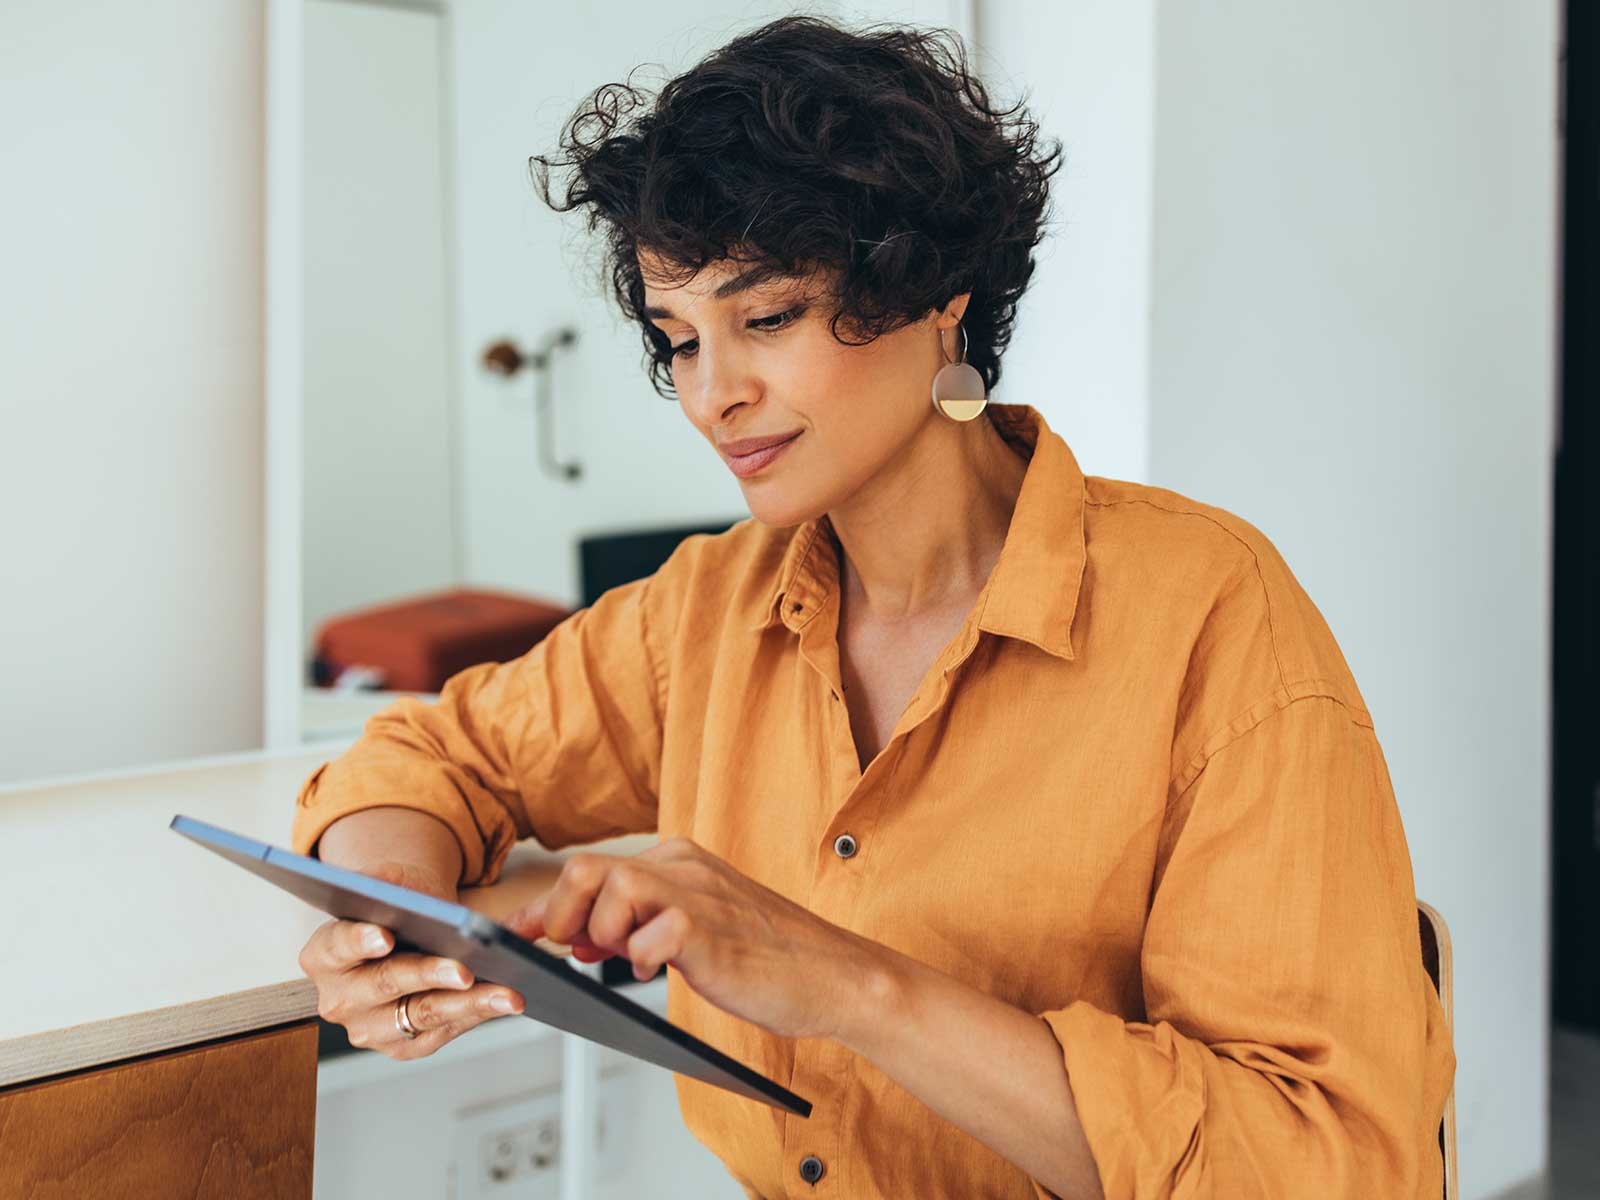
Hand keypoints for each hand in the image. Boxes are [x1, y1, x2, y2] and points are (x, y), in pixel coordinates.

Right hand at [295, 860, 525, 1059]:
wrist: (410, 932)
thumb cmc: (398, 904)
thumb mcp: (389, 882)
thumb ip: (383, 882)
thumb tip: (397, 892)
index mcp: (323, 954)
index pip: (340, 945)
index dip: (361, 940)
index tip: (385, 936)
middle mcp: (338, 999)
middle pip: (386, 983)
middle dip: (429, 975)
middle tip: (465, 970)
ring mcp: (368, 1028)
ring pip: (421, 1014)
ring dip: (467, 1004)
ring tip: (506, 993)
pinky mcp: (401, 1047)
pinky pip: (442, 1032)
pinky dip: (475, 1015)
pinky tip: (502, 1001)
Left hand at [501, 837, 883, 1040]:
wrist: (830, 975)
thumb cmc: (763, 958)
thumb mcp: (687, 932)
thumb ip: (635, 924)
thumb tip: (572, 937)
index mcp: (678, 860)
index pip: (589, 868)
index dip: (544, 906)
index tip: (517, 935)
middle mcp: (683, 866)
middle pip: (585, 869)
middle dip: (564, 915)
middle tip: (578, 953)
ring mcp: (698, 893)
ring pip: (611, 888)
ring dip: (602, 935)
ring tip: (627, 960)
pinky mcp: (711, 928)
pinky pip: (651, 933)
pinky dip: (640, 958)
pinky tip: (656, 972)